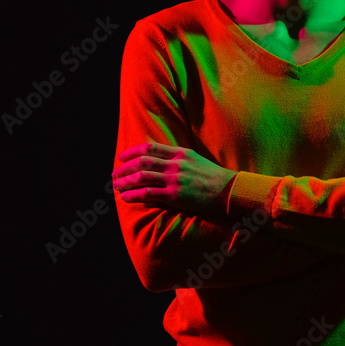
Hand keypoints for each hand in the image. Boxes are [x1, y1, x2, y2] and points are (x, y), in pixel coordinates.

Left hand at [112, 142, 237, 215]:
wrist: (230, 191)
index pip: (149, 148)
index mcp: (179, 153)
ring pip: (141, 177)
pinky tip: (126, 197)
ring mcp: (174, 180)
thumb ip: (178, 159)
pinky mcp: (175, 196)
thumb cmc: (214, 178)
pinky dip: (134, 194)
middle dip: (124, 168)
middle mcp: (175, 164)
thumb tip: (160, 161)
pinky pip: (148, 193)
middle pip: (142, 162)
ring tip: (117, 186)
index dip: (132, 152)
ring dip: (125, 181)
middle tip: (115, 174)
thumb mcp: (196, 160)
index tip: (121, 157)